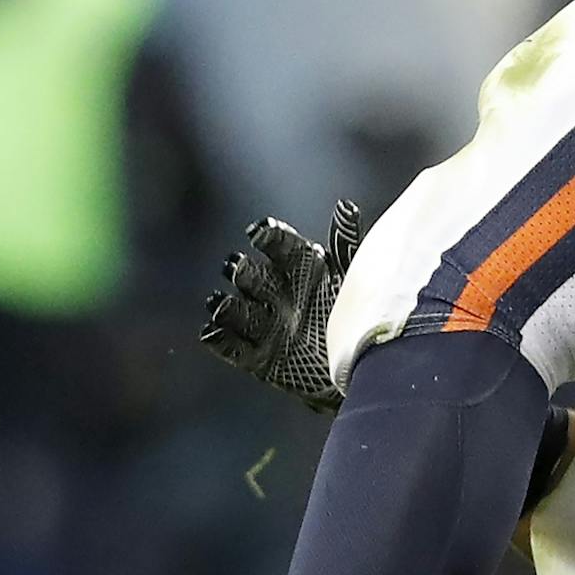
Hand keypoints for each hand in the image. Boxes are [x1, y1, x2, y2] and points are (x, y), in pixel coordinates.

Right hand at [199, 200, 362, 413]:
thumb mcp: (354, 281)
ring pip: (237, 310)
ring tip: (220, 304)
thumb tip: (345, 207)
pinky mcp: (258, 358)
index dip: (269, 238)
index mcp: (299, 269)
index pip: (280, 245)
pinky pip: (233, 347)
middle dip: (244, 273)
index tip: (261, 232)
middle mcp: (277, 293)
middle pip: (253, 277)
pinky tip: (211, 332)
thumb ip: (346, 247)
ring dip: (227, 306)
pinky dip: (220, 339)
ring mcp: (265, 325)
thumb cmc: (354, 316)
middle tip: (240, 269)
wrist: (363, 367)